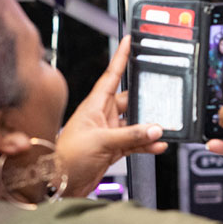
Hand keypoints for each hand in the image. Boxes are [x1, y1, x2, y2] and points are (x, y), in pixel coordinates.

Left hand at [56, 36, 167, 197]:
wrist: (59, 181)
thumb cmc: (66, 156)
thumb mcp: (102, 141)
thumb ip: (132, 135)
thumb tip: (155, 129)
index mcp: (95, 105)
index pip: (112, 75)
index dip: (121, 58)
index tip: (129, 42)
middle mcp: (103, 115)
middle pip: (131, 101)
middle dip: (148, 103)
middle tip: (164, 103)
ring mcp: (109, 131)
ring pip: (136, 123)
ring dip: (149, 128)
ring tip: (162, 130)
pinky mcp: (114, 148)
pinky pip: (136, 141)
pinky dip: (147, 143)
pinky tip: (157, 145)